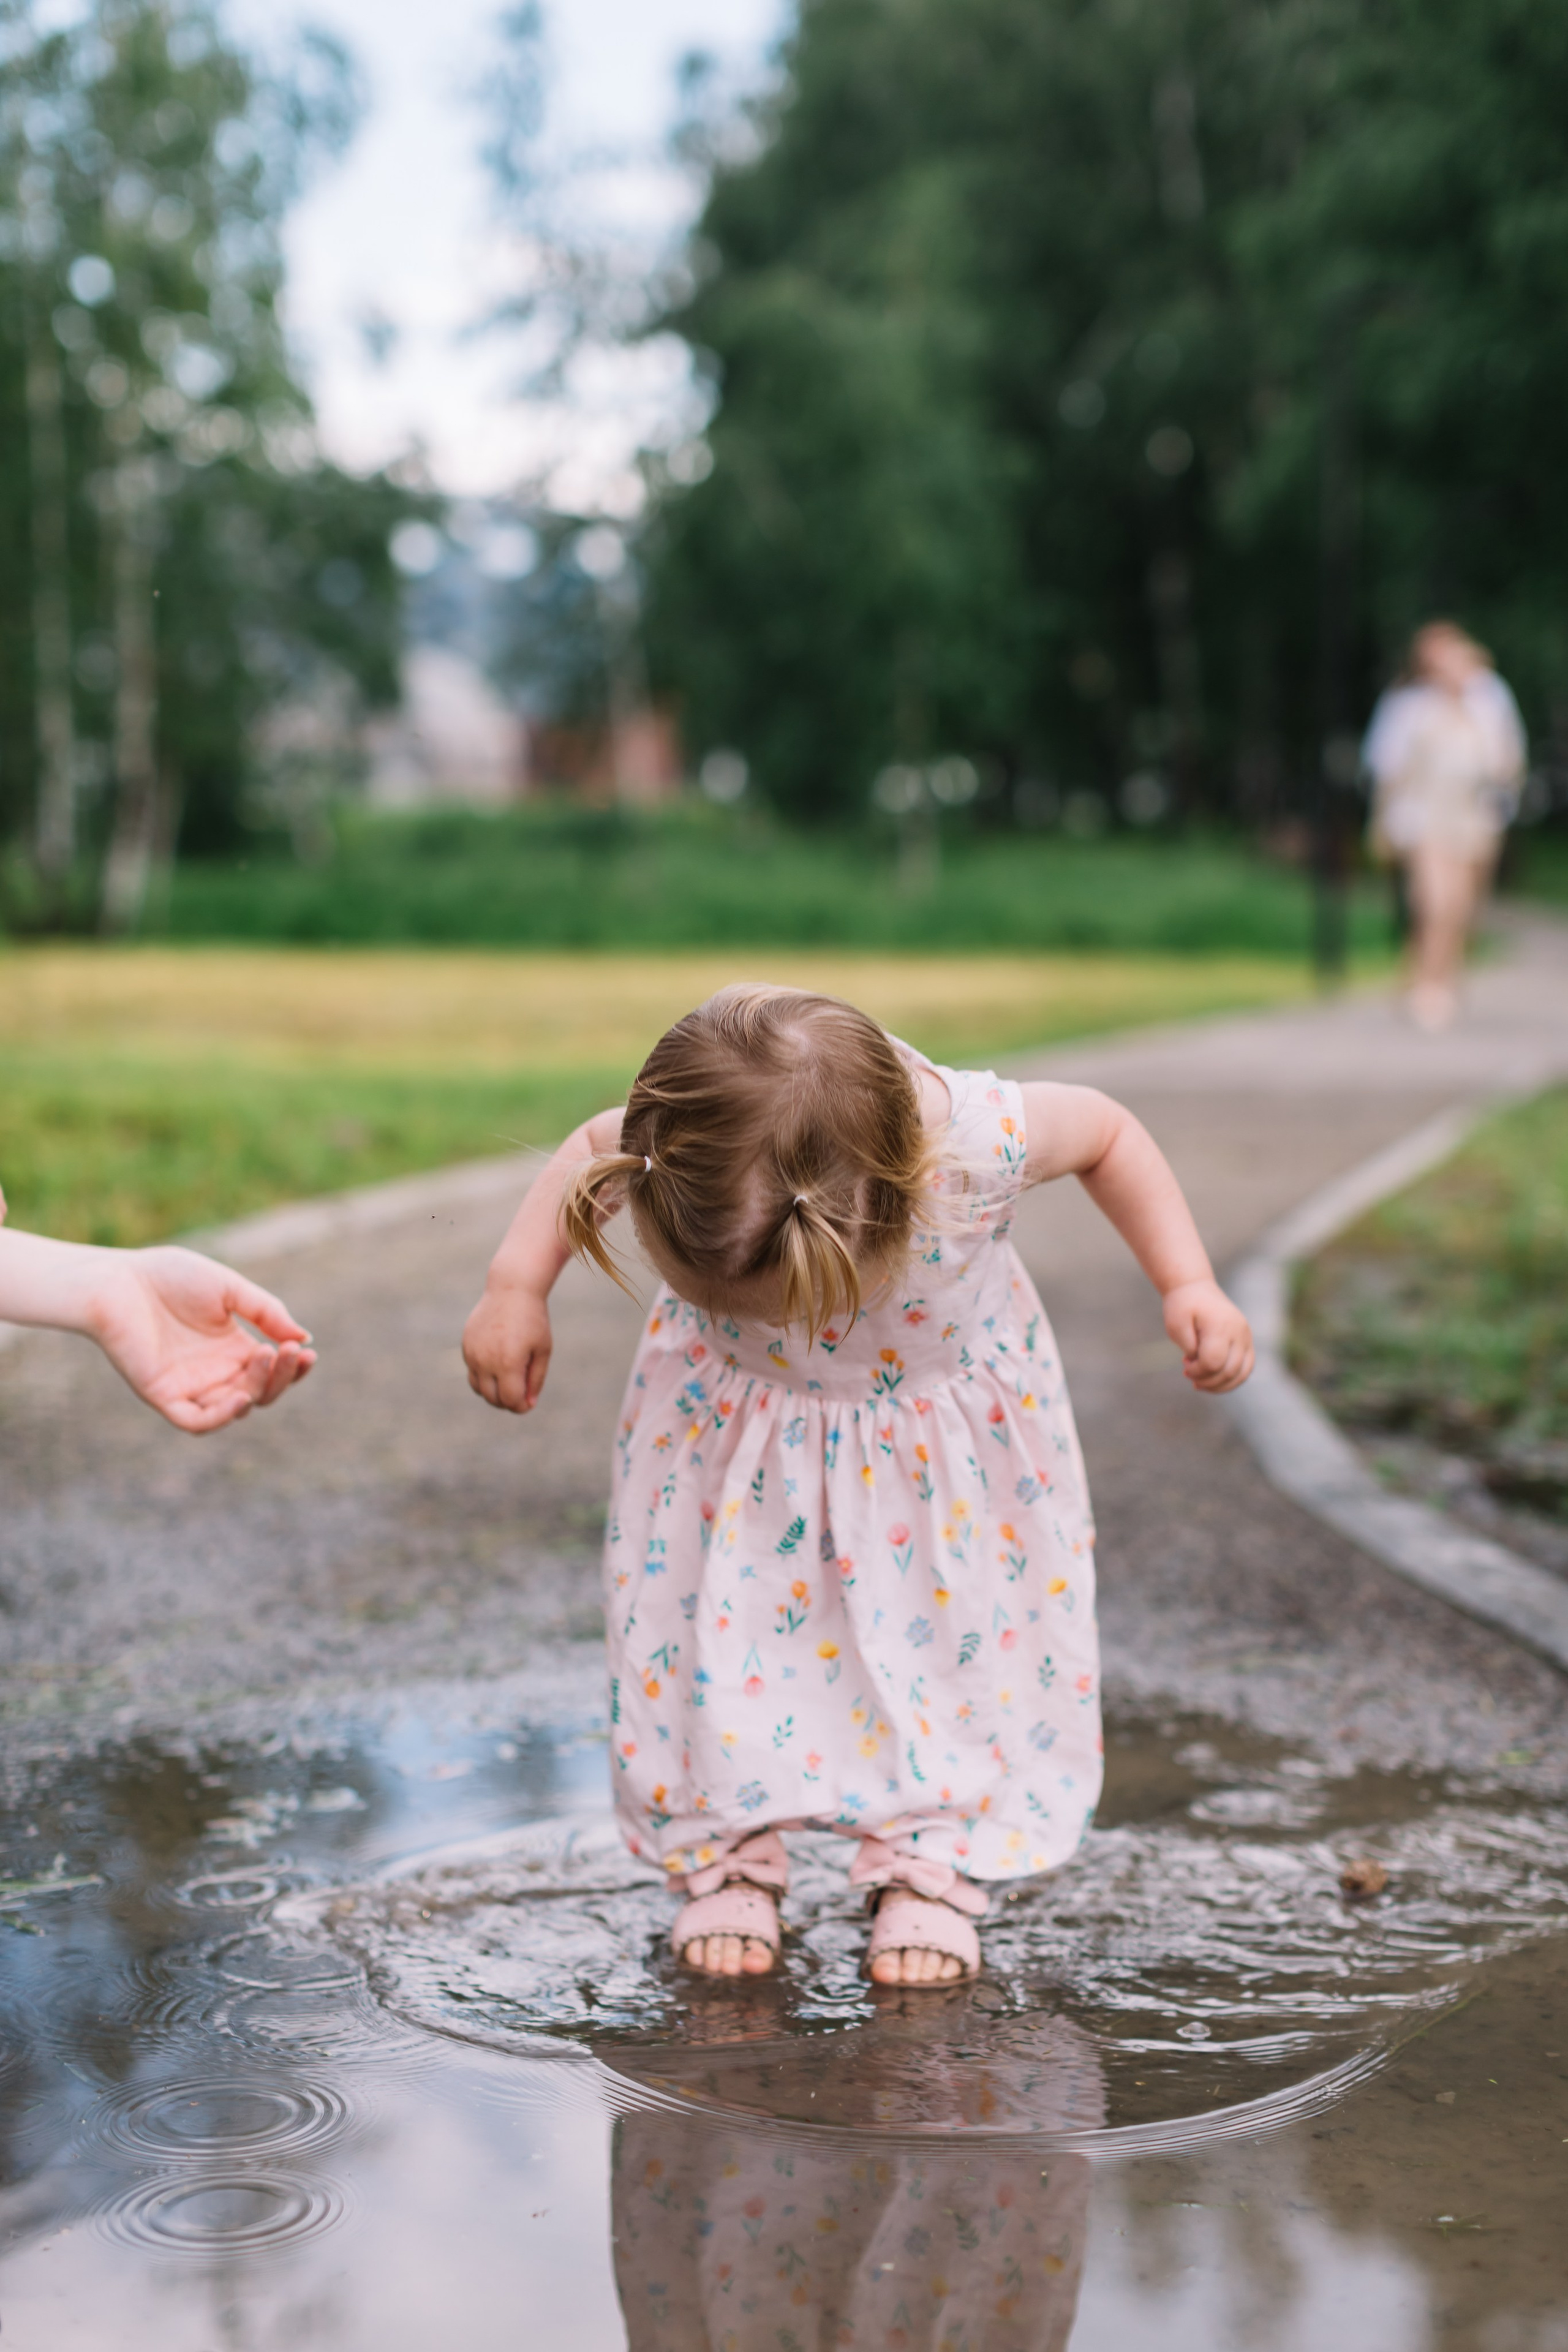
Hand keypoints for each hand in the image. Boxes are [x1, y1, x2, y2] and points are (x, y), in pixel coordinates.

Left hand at [88, 1247, 315, 1433]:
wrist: (117, 1281)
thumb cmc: (169, 1277)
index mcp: (231, 1348)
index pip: (272, 1370)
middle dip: (283, 1376)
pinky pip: (197, 1421)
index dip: (294, 1367)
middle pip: (260, 1392)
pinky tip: (240, 1397)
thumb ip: (266, 1312)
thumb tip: (304, 1337)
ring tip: (265, 1356)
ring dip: (258, 1389)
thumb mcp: (229, 1288)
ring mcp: (189, 1386)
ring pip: (235, 1407)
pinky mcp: (163, 1395)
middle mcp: (213, 1372)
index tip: (307, 1350)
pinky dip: (221, 1417)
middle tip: (291, 1351)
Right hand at [464, 1280, 551, 1413]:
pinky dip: (484, 1377)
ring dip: (493, 1392)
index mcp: (508, 1363)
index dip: (521, 1407)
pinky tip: (498, 1366)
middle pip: (493, 1398)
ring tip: (509, 1383)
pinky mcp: (466, 1346)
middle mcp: (486, 1360)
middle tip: (521, 1395)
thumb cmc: (533, 1320)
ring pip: (479, 1389)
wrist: (511, 1289)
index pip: (510, 1401)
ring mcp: (472, 1353)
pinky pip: (473, 1372)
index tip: (529, 1402)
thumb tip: (528, 1404)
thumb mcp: (542, 1350)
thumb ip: (536, 1379)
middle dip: (508, 1402)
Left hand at [1162, 1278, 1253, 1394]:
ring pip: (1241, 1374)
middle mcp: (1239, 1332)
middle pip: (1228, 1371)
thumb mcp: (1175, 1324)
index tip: (1184, 1365)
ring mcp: (1246, 1337)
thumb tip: (1201, 1364)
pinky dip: (1230, 1380)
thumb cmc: (1183, 1306)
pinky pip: (1245, 1369)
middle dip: (1206, 1379)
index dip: (1197, 1371)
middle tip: (1187, 1372)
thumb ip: (1188, 1346)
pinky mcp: (1247, 1342)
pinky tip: (1212, 1380)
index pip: (1213, 1362)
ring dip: (1219, 1385)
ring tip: (1199, 1382)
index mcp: (1221, 1325)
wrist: (1195, 1287)